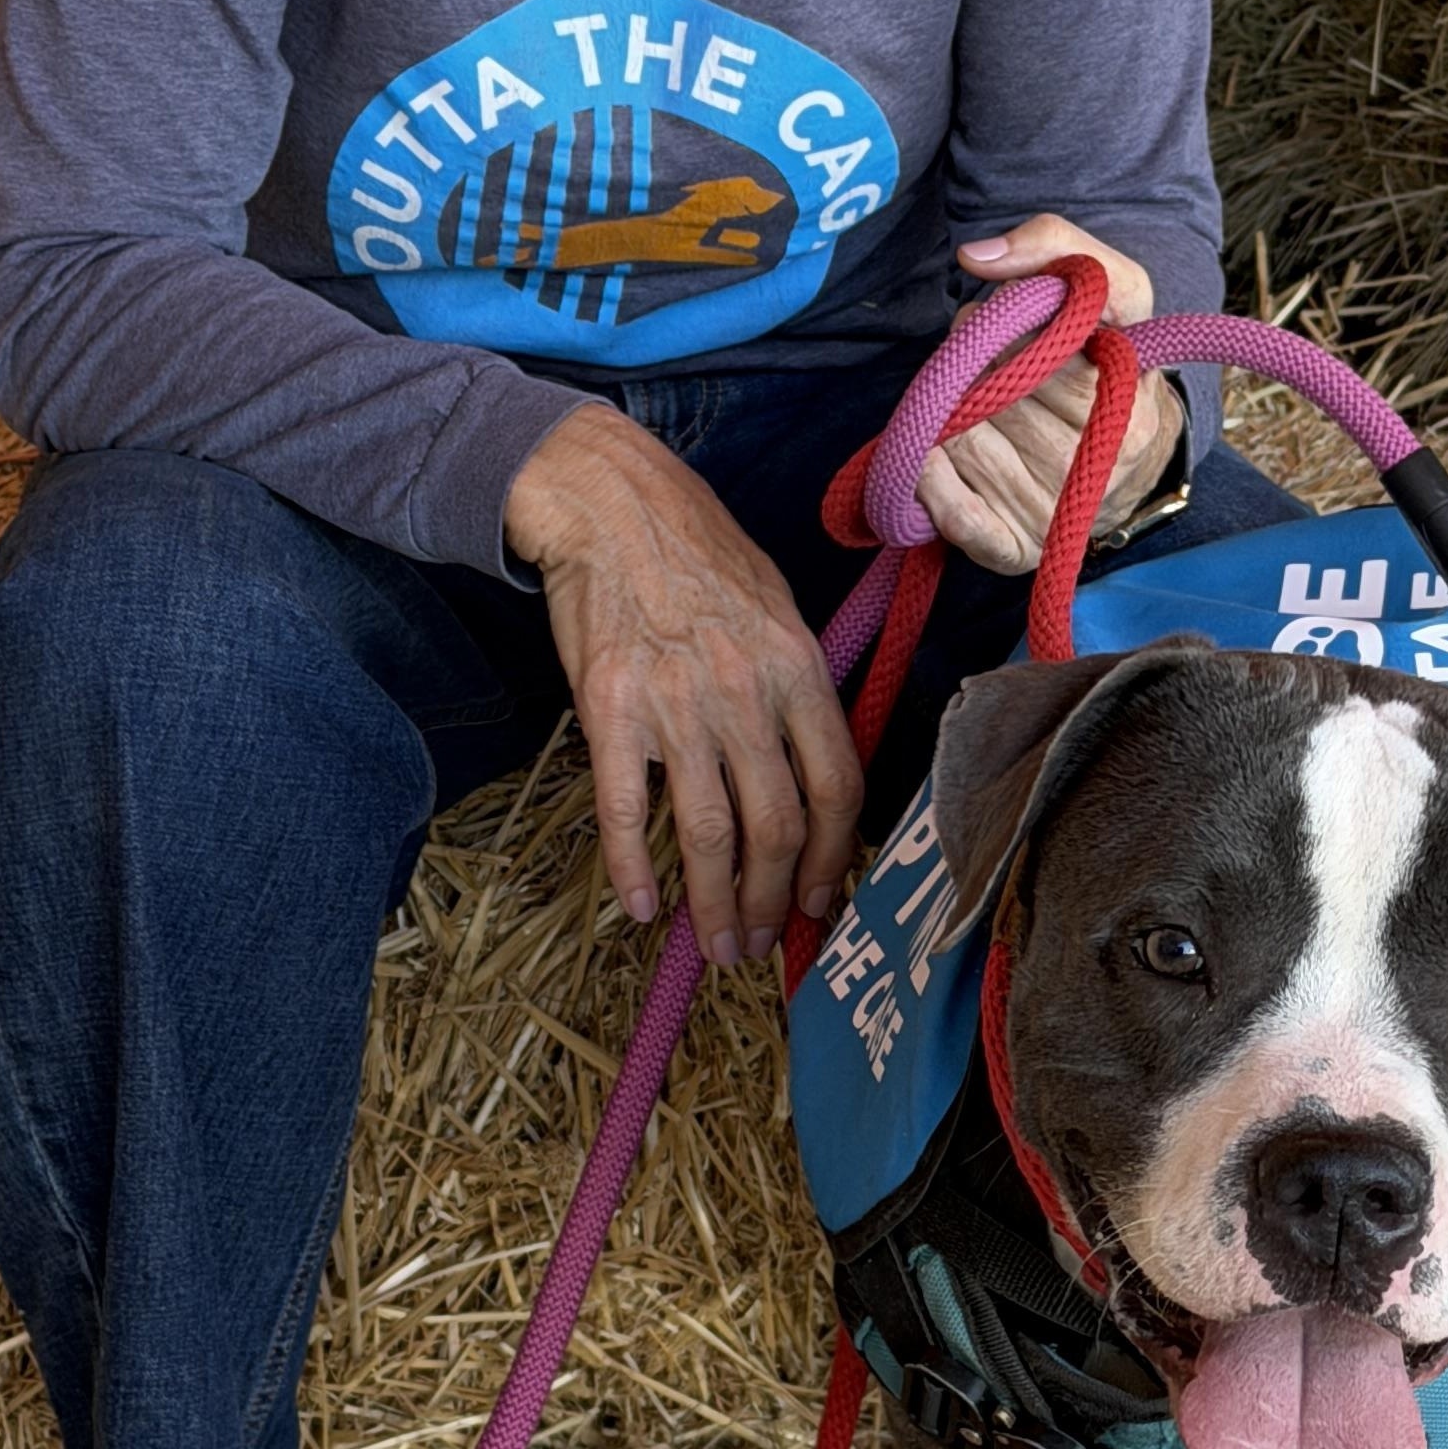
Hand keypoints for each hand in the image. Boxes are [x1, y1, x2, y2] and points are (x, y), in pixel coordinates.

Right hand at [506, 403, 861, 965]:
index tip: (822, 901)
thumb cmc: (697, 551)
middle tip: (759, 943)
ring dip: (714, 904)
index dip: (836, 858)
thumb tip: (811, 764)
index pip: (838, 787)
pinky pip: (626, 811)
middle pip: (779, 827)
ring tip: (714, 945)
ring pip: (709, 833)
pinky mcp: (610, 711)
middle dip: (773, 901)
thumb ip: (797, 686)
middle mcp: (747, 694)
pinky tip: (641, 907)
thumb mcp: (777, 606)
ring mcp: (677, 706)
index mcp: (799, 669)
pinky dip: (633, 869)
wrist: (609, 502)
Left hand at [923, 215, 1184, 574]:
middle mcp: (1100, 457)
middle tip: (995, 370)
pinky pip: (953, 514)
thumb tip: (974, 257)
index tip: (1013, 326)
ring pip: (959, 440)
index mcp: (1125, 388)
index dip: (1005, 329)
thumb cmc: (1108, 361)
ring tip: (987, 413)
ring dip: (951, 417)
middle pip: (986, 392)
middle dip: (972, 368)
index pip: (1031, 344)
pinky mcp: (1022, 548)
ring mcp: (1060, 508)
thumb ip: (1054, 243)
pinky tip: (940, 460)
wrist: (1132, 457)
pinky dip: (931, 481)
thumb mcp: (1110, 286)